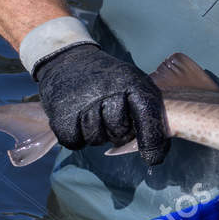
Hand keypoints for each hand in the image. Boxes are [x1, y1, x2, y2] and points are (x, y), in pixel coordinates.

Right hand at [32, 43, 169, 167]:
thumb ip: (147, 109)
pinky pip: (75, 141)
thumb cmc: (108, 80)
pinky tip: (76, 119)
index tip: (152, 159)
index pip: (147, 116)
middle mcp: (109, 91)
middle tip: (109, 117)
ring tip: (91, 113)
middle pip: (119, 133)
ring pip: (96, 139)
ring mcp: (83, 102)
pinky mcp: (61, 113)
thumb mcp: (134, 83)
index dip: (152, 142)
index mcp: (132, 83)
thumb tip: (157, 146)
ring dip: (95, 134)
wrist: (68, 61)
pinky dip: (75, 137)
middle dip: (117, 133)